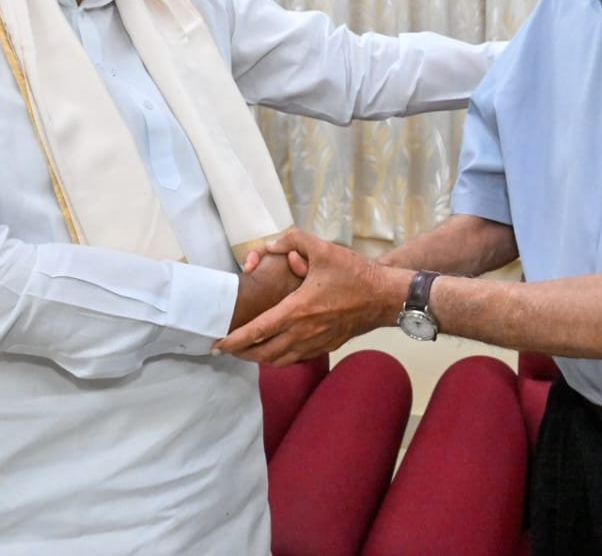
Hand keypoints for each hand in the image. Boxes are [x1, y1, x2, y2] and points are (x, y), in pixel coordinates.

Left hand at [215, 230, 411, 364]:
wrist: (385, 297)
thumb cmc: (354, 274)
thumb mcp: (322, 249)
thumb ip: (292, 240)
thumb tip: (270, 246)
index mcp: (297, 310)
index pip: (256, 332)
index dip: (233, 341)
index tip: (217, 344)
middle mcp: (303, 332)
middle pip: (263, 353)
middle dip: (241, 353)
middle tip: (228, 348)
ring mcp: (316, 343)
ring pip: (279, 361)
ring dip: (260, 358)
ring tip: (247, 350)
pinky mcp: (327, 346)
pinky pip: (296, 359)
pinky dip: (281, 357)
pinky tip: (277, 349)